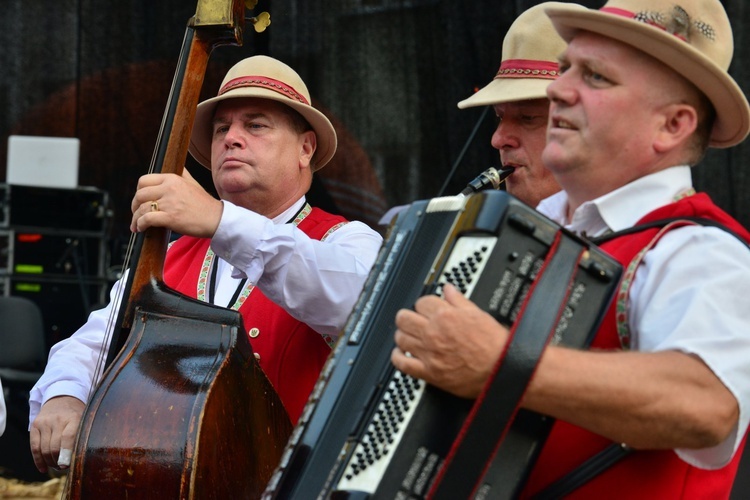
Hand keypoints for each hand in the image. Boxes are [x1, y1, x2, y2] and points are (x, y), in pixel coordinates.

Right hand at [29, 396, 84, 472]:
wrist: (62, 399)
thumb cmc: (77, 415)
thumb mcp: (85, 421)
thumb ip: (82, 437)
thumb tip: (79, 460)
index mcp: (73, 418)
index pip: (67, 437)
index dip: (66, 454)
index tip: (66, 465)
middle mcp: (57, 419)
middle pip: (54, 447)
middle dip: (58, 461)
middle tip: (64, 467)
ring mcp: (44, 422)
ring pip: (44, 449)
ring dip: (50, 462)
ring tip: (57, 466)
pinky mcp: (35, 425)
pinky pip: (34, 447)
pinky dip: (38, 460)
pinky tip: (43, 469)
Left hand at [130, 171, 223, 236]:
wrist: (216, 219)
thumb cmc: (204, 203)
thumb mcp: (193, 183)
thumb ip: (183, 173)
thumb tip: (180, 165)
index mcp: (172, 178)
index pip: (144, 180)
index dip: (138, 191)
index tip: (139, 200)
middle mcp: (169, 188)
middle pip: (139, 194)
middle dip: (134, 206)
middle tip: (136, 214)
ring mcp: (170, 203)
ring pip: (142, 208)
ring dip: (136, 219)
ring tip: (137, 226)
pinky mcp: (171, 217)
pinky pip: (147, 219)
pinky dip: (141, 224)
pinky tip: (141, 228)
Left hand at [391, 284, 507, 397]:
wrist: (501, 370)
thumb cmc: (494, 345)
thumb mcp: (478, 315)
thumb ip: (459, 301)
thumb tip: (448, 289)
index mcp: (446, 316)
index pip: (422, 302)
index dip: (424, 304)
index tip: (427, 309)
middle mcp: (434, 333)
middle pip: (404, 318)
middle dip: (408, 316)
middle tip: (413, 320)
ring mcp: (429, 353)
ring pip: (401, 338)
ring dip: (403, 335)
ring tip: (409, 336)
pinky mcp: (429, 373)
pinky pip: (402, 364)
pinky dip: (398, 357)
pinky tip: (402, 354)